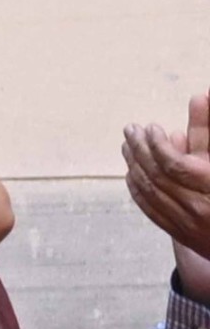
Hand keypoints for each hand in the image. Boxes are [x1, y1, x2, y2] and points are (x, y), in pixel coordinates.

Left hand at [125, 92, 209, 301]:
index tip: (151, 127)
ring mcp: (187, 223)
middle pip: (157, 176)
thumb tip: (201, 96)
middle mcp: (198, 207)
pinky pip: (151, 210)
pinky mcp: (181, 232)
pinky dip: (137, 190)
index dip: (158, 145)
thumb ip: (209, 133)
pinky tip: (131, 174)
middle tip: (131, 129)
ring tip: (128, 145)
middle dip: (140, 149)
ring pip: (150, 193)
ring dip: (134, 166)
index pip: (175, 165)